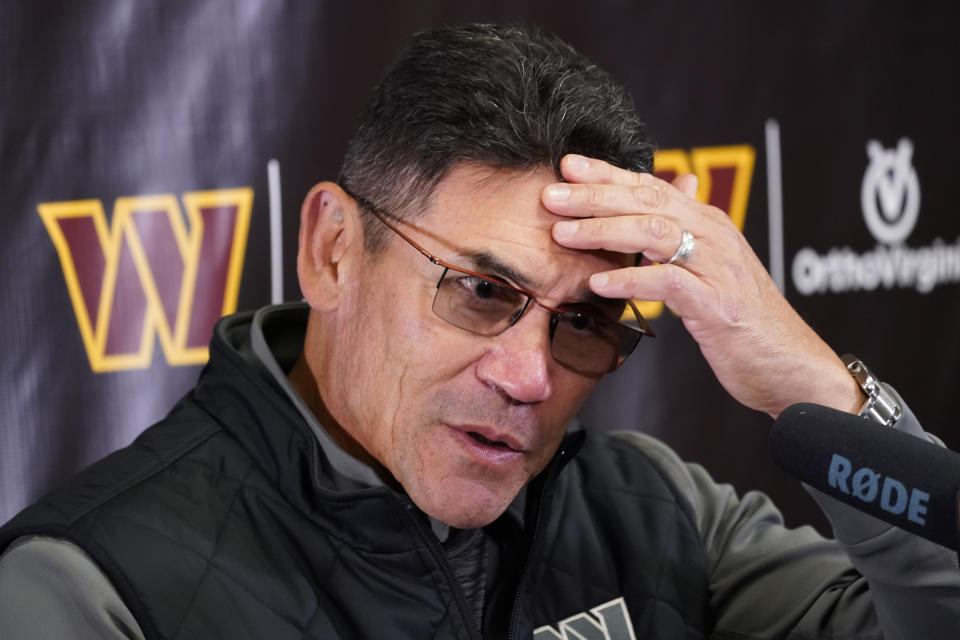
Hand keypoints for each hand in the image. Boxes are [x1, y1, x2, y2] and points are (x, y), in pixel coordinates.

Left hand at [542, 154, 862, 418]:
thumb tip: (676, 190)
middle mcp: (714, 236)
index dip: (607, 174)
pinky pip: (668, 283)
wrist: (791, 366)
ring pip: (655, 234)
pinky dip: (631, 279)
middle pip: (647, 202)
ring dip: (604, 231)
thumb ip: (687, 231)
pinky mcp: (718, 304)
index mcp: (708, 224)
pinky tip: (599, 282)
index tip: (566, 166)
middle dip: (594, 195)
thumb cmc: (744, 321)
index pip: (651, 188)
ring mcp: (718, 268)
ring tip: (562, 234)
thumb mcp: (713, 268)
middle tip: (550, 195)